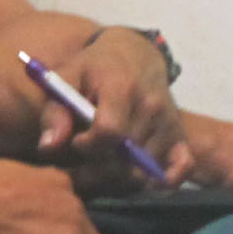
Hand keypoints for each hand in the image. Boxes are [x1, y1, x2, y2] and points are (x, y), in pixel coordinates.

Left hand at [33, 26, 181, 165]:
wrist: (135, 54)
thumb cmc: (93, 69)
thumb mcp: (66, 79)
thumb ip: (55, 112)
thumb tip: (48, 147)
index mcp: (120, 86)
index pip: (110, 131)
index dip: (88, 144)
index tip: (77, 140)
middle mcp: (150, 104)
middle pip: (125, 158)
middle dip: (98, 168)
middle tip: (83, 163)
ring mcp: (168, 120)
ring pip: (143, 169)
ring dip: (120, 176)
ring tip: (104, 162)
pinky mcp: (180, 133)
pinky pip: (183, 166)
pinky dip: (167, 178)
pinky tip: (145, 179)